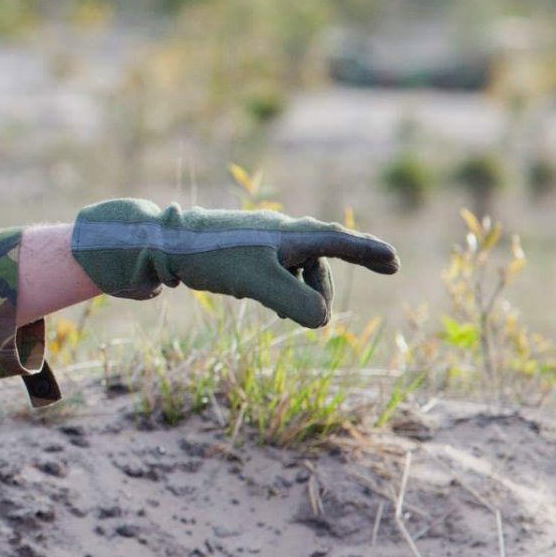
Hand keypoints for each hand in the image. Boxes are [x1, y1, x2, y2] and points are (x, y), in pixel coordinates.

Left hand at [70, 199, 398, 327]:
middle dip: (318, 292)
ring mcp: (260, 243)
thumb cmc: (213, 257)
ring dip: (294, 295)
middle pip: (319, 265)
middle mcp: (280, 234)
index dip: (368, 253)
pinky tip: (260, 300)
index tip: (394, 262)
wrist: (161, 244)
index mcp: (291, 234)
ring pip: (295, 273)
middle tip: (308, 317)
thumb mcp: (259, 283)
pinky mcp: (240, 255)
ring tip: (273, 307)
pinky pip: (273, 275)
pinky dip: (276, 291)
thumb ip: (295, 303)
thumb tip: (322, 321)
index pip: (340, 242)